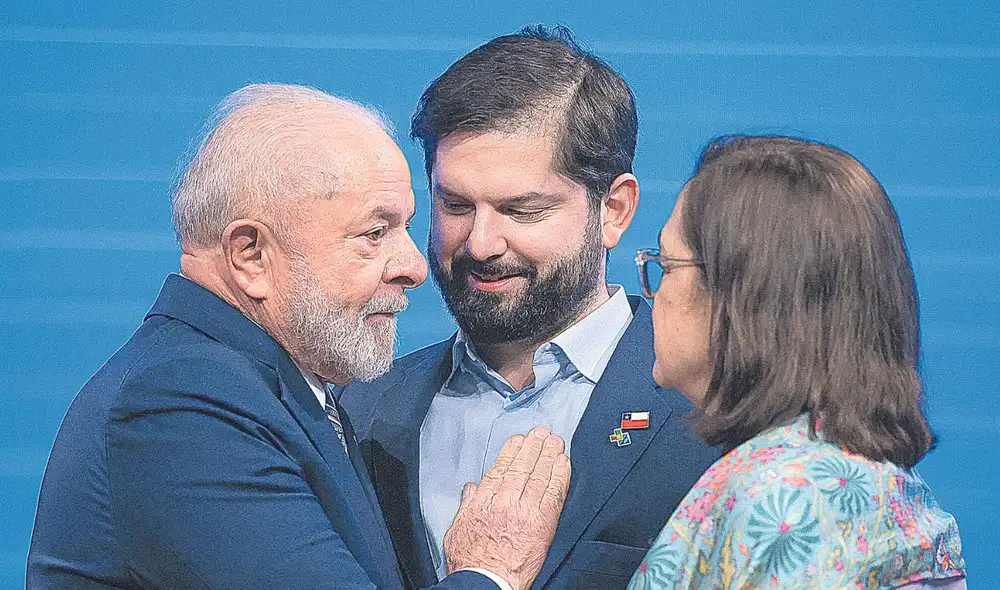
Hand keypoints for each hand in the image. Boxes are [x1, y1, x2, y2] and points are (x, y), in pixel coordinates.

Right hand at [443, 427, 570, 589]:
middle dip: (532, 447)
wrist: (487, 581)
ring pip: (538, 475)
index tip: (518, 440)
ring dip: (548, 455)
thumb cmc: (470, 562)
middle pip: (521, 467)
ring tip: (555, 442)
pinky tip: (564, 464)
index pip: (500, 469)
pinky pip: (553, 493)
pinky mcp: (542, 522)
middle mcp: (504, 501)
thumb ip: (466, 505)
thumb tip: (471, 489)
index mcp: (483, 501)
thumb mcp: (457, 529)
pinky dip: (559, 476)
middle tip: (541, 433)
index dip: (511, 452)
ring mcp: (525, 510)